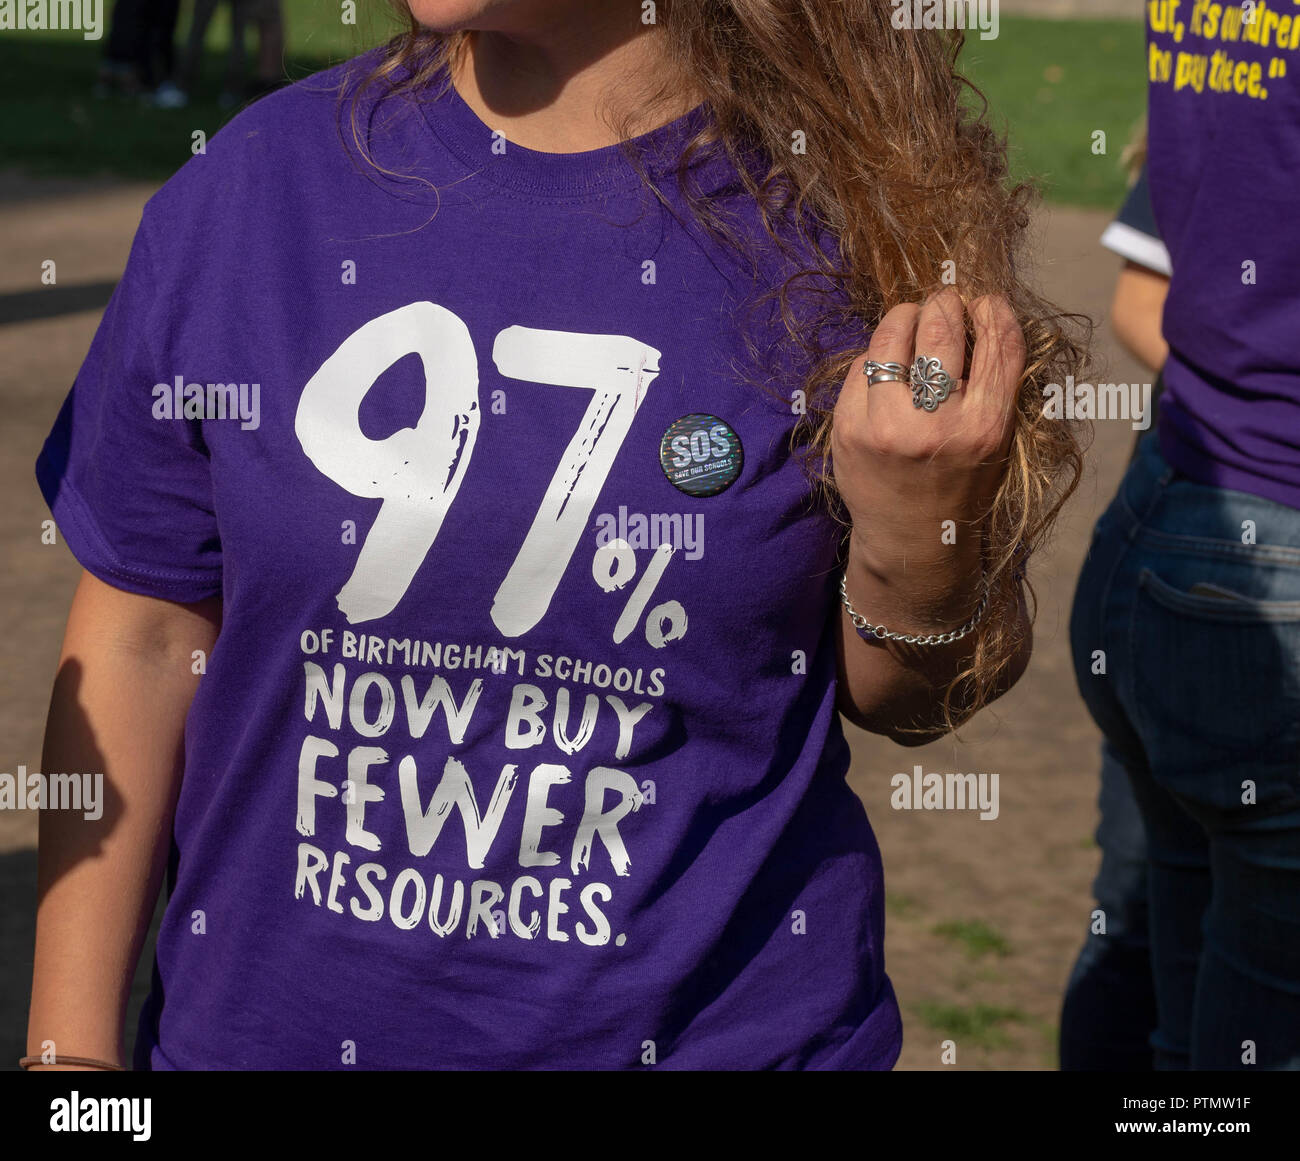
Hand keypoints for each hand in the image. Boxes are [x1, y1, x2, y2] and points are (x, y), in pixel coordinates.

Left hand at [831, 288, 1024, 578]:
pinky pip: (861, 366)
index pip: (998, 341)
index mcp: (986, 426)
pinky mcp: (849, 429)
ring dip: (904, 317)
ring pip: (892, 338)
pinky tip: (884, 365)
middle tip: (942, 304)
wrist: (911, 542)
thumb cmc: (961, 484)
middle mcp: (937, 424)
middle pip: (941, 327)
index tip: (983, 302)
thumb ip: (992, 385)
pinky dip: (874, 355)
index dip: (991, 307)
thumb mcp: (995, 440)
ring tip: (909, 320)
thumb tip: (977, 315)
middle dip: (943, 303)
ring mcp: (887, 426)